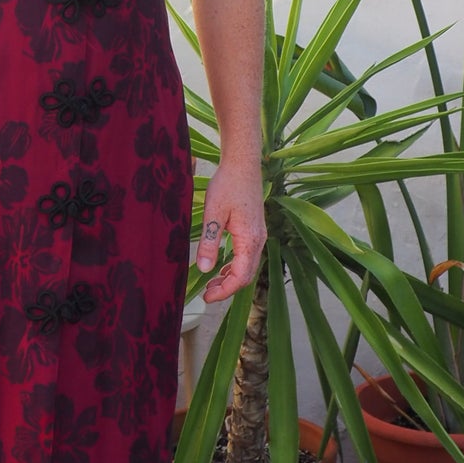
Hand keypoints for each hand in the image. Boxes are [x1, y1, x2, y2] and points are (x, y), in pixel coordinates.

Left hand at [196, 155, 264, 301]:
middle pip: (246, 275)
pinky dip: (234, 266)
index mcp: (250, 239)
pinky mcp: (254, 229)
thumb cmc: (228, 185)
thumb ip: (209, 242)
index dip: (224, 291)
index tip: (207, 297)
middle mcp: (258, 240)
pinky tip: (221, 267)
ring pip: (247, 266)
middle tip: (206, 294)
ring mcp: (258, 235)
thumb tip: (205, 269)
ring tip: (211, 284)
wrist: (243, 164)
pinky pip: (247, 256)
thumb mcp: (213, 213)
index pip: (240, 276)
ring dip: (230, 278)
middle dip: (227, 288)